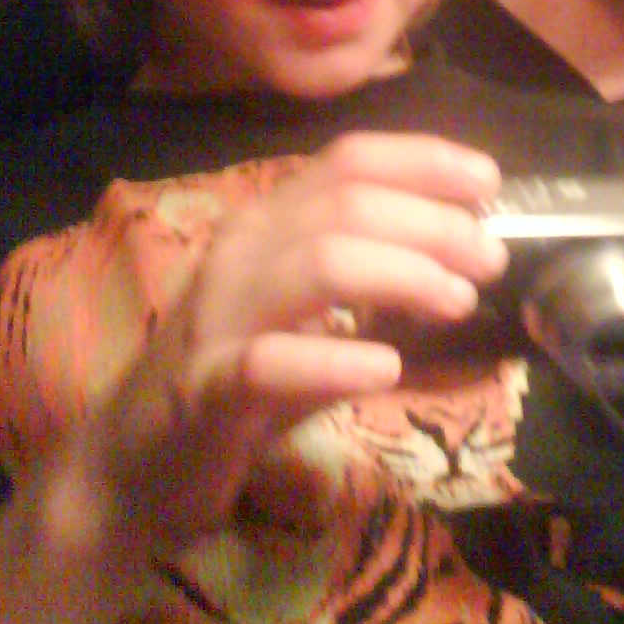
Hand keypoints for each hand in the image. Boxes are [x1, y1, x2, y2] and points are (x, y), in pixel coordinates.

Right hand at [62, 133, 506, 563]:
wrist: (132, 463)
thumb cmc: (239, 377)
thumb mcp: (310, 312)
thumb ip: (372, 275)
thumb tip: (464, 249)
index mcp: (269, 220)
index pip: (351, 160)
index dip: (426, 162)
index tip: (490, 183)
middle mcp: (243, 250)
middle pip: (347, 205)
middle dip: (433, 224)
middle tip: (491, 258)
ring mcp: (220, 317)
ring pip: (318, 264)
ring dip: (402, 273)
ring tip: (458, 300)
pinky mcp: (206, 389)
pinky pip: (271, 361)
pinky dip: (335, 358)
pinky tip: (385, 365)